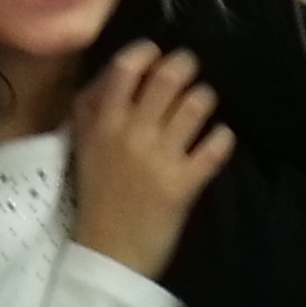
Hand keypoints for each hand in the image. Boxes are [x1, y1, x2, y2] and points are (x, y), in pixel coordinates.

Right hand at [71, 43, 234, 277]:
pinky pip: (214, 148)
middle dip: (185, 65)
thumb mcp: (83, 148)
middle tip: (190, 68)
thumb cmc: (95, 197)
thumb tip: (116, 75)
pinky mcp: (183, 184)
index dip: (147, 52)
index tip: (156, 54)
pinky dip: (222, 139)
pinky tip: (219, 139)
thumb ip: (93, 110)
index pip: (126, 68)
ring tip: (203, 104)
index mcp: (102, 123)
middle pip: (167, 79)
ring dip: (205, 98)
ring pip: (195, 106)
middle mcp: (131, 134)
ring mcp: (159, 159)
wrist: (107, 254)